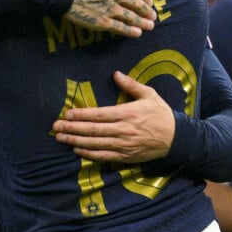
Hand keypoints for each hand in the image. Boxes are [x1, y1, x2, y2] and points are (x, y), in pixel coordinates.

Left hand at [52, 71, 175, 161]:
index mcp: (128, 113)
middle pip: (93, 130)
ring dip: (76, 141)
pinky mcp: (125, 157)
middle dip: (72, 128)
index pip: (99, 115)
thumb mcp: (149, 94)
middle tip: (55, 127)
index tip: (67, 114)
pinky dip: (89, 154)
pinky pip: (103, 156)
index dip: (82, 115)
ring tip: (60, 138)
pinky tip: (77, 150)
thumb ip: (131, 85)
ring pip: (95, 144)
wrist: (176, 138)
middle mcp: (123, 130)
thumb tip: (115, 74)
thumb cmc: (161, 113)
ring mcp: (123, 145)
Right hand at [64, 0, 155, 37]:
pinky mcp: (102, 21)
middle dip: (146, 11)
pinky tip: (138, 33)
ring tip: (150, 26)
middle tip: (153, 16)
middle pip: (136, 4)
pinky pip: (120, 27)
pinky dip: (131, 31)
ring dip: (143, 22)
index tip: (149, 2)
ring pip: (131, 17)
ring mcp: (110, 8)